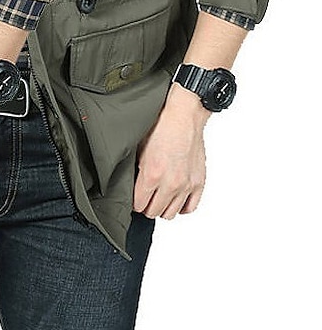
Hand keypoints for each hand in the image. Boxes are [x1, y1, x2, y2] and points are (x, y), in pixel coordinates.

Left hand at [133, 83, 210, 219]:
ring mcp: (186, 184)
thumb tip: (129, 184)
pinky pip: (190, 208)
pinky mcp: (199, 182)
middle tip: (144, 198)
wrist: (183, 115)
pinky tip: (174, 199)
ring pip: (171, 213)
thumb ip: (135, 170)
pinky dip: (181, 206)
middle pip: (154, 212)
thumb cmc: (160, 126)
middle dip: (146, 206)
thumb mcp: (138, 147)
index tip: (133, 198)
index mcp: (152, 174)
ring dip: (163, 208)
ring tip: (158, 198)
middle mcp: (171, 183)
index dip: (134, 202)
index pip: (139, 205)